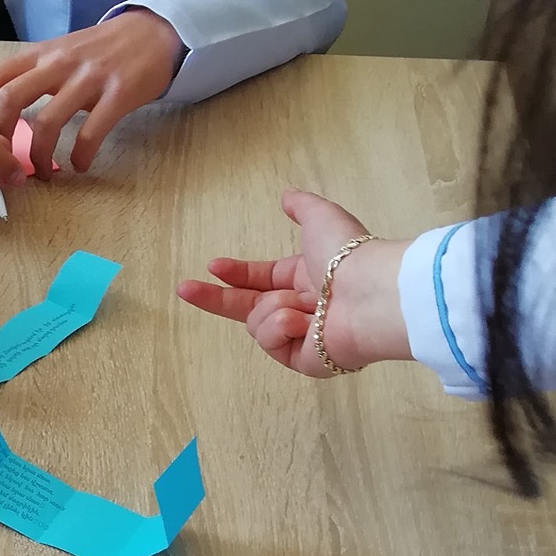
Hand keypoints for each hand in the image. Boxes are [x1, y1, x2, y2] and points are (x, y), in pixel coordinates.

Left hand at [0, 11, 184, 176]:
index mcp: (41, 55)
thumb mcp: (62, 53)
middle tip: (5, 160)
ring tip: (43, 173)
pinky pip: (90, 134)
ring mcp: (88, 79)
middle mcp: (59, 64)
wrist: (153, 34)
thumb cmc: (102, 50)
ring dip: (39, 157)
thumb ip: (34, 75)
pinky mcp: (117, 94)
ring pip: (47, 123)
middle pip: (10, 100)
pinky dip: (81, 157)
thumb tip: (1, 112)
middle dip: (0, 138)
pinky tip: (80, 165)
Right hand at [175, 189, 411, 375]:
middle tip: (184, 289)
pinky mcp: (301, 360)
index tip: (213, 267)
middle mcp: (300, 308)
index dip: (236, 274)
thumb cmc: (347, 256)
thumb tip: (286, 195)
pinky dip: (283, 328)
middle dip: (215, 298)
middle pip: (247, 307)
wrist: (371, 296)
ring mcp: (300, 336)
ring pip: (257, 322)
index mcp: (303, 278)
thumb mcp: (321, 218)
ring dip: (273, 308)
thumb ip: (301, 206)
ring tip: (303, 307)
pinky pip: (271, 341)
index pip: (260, 279)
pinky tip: (305, 324)